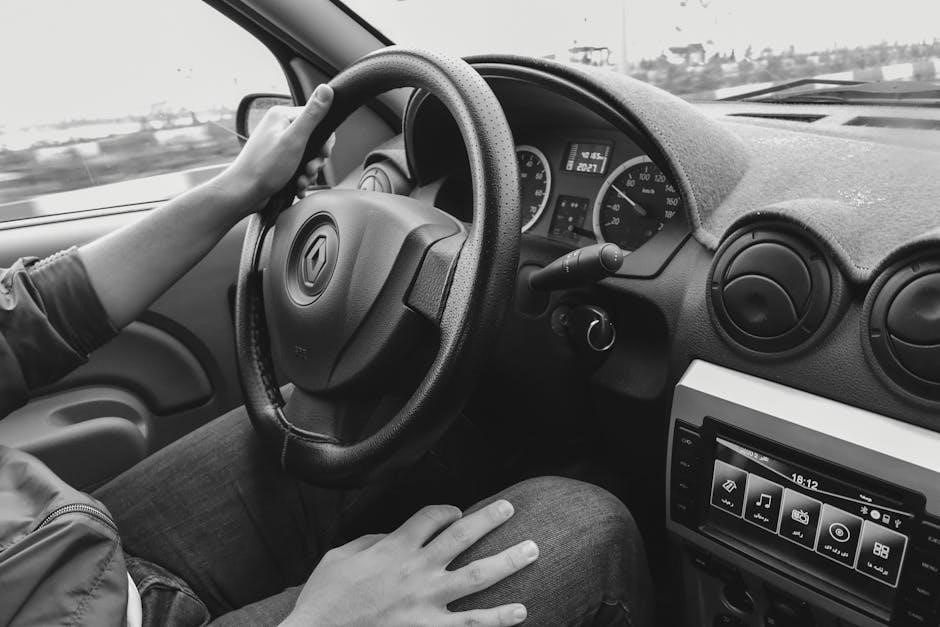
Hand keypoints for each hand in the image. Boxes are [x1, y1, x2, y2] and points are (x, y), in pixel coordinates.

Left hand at [221, 83, 335, 210]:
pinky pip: (298, 166)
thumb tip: (326, 89)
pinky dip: (301, 177)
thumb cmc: (264, 168)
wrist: (243, 193)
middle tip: (310, 169)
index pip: (317, 119)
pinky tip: (298, 185)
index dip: (324, 139)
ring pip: (308, 156)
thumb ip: (312, 115)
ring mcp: (278, 145)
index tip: (322, 154)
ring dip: (309, 172)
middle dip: (316, 159)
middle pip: (314, 140)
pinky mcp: (278, 160)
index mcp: (282, 116)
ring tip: (302, 180)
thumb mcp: (294, 140)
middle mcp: (279, 128)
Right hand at [281, 500, 537, 626]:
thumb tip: (390, 536)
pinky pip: (471, 625)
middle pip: (461, 536)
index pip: (429, 517)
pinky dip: (498, 619)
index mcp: (393, 547)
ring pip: (477, 576)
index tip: (454, 512)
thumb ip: (370, 542)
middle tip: (509, 509)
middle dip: (489, 519)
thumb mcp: (339, 557)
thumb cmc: (324, 600)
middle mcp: (416, 570)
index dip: (445, 510)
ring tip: (533, 551)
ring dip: (508, 561)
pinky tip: (521, 612)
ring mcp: (426, 602)